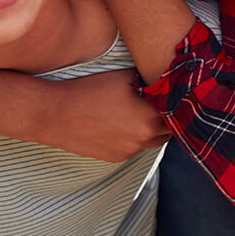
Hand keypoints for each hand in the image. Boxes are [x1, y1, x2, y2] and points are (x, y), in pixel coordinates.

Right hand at [42, 70, 169, 161]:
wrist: (54, 113)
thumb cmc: (90, 90)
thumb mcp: (126, 77)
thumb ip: (153, 82)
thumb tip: (170, 80)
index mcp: (150, 117)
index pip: (179, 113)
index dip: (180, 104)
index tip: (179, 96)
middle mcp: (143, 138)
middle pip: (171, 130)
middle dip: (171, 118)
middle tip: (165, 104)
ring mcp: (129, 151)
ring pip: (154, 142)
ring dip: (155, 130)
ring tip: (145, 114)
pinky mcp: (115, 157)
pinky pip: (135, 148)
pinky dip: (136, 139)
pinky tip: (126, 124)